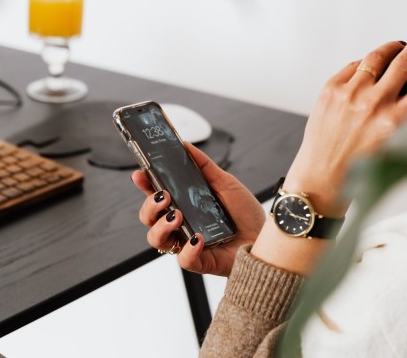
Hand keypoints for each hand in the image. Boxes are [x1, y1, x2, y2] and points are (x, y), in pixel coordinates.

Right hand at [132, 142, 265, 276]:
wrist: (266, 236)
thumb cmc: (245, 213)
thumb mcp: (225, 183)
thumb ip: (204, 166)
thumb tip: (185, 145)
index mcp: (184, 205)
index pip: (156, 195)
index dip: (144, 185)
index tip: (140, 174)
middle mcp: (181, 224)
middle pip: (149, 218)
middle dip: (150, 206)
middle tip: (164, 196)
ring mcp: (187, 243)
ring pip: (157, 240)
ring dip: (161, 226)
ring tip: (178, 215)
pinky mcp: (200, 261)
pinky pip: (183, 260)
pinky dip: (188, 249)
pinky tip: (198, 238)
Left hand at [284, 15, 406, 213]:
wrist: (322, 177)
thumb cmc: (362, 170)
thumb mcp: (402, 156)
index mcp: (395, 124)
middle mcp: (373, 105)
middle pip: (406, 60)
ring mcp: (350, 94)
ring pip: (378, 57)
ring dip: (393, 48)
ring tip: (400, 46)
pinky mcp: (331, 89)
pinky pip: (355, 65)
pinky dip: (366, 65)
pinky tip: (371, 70)